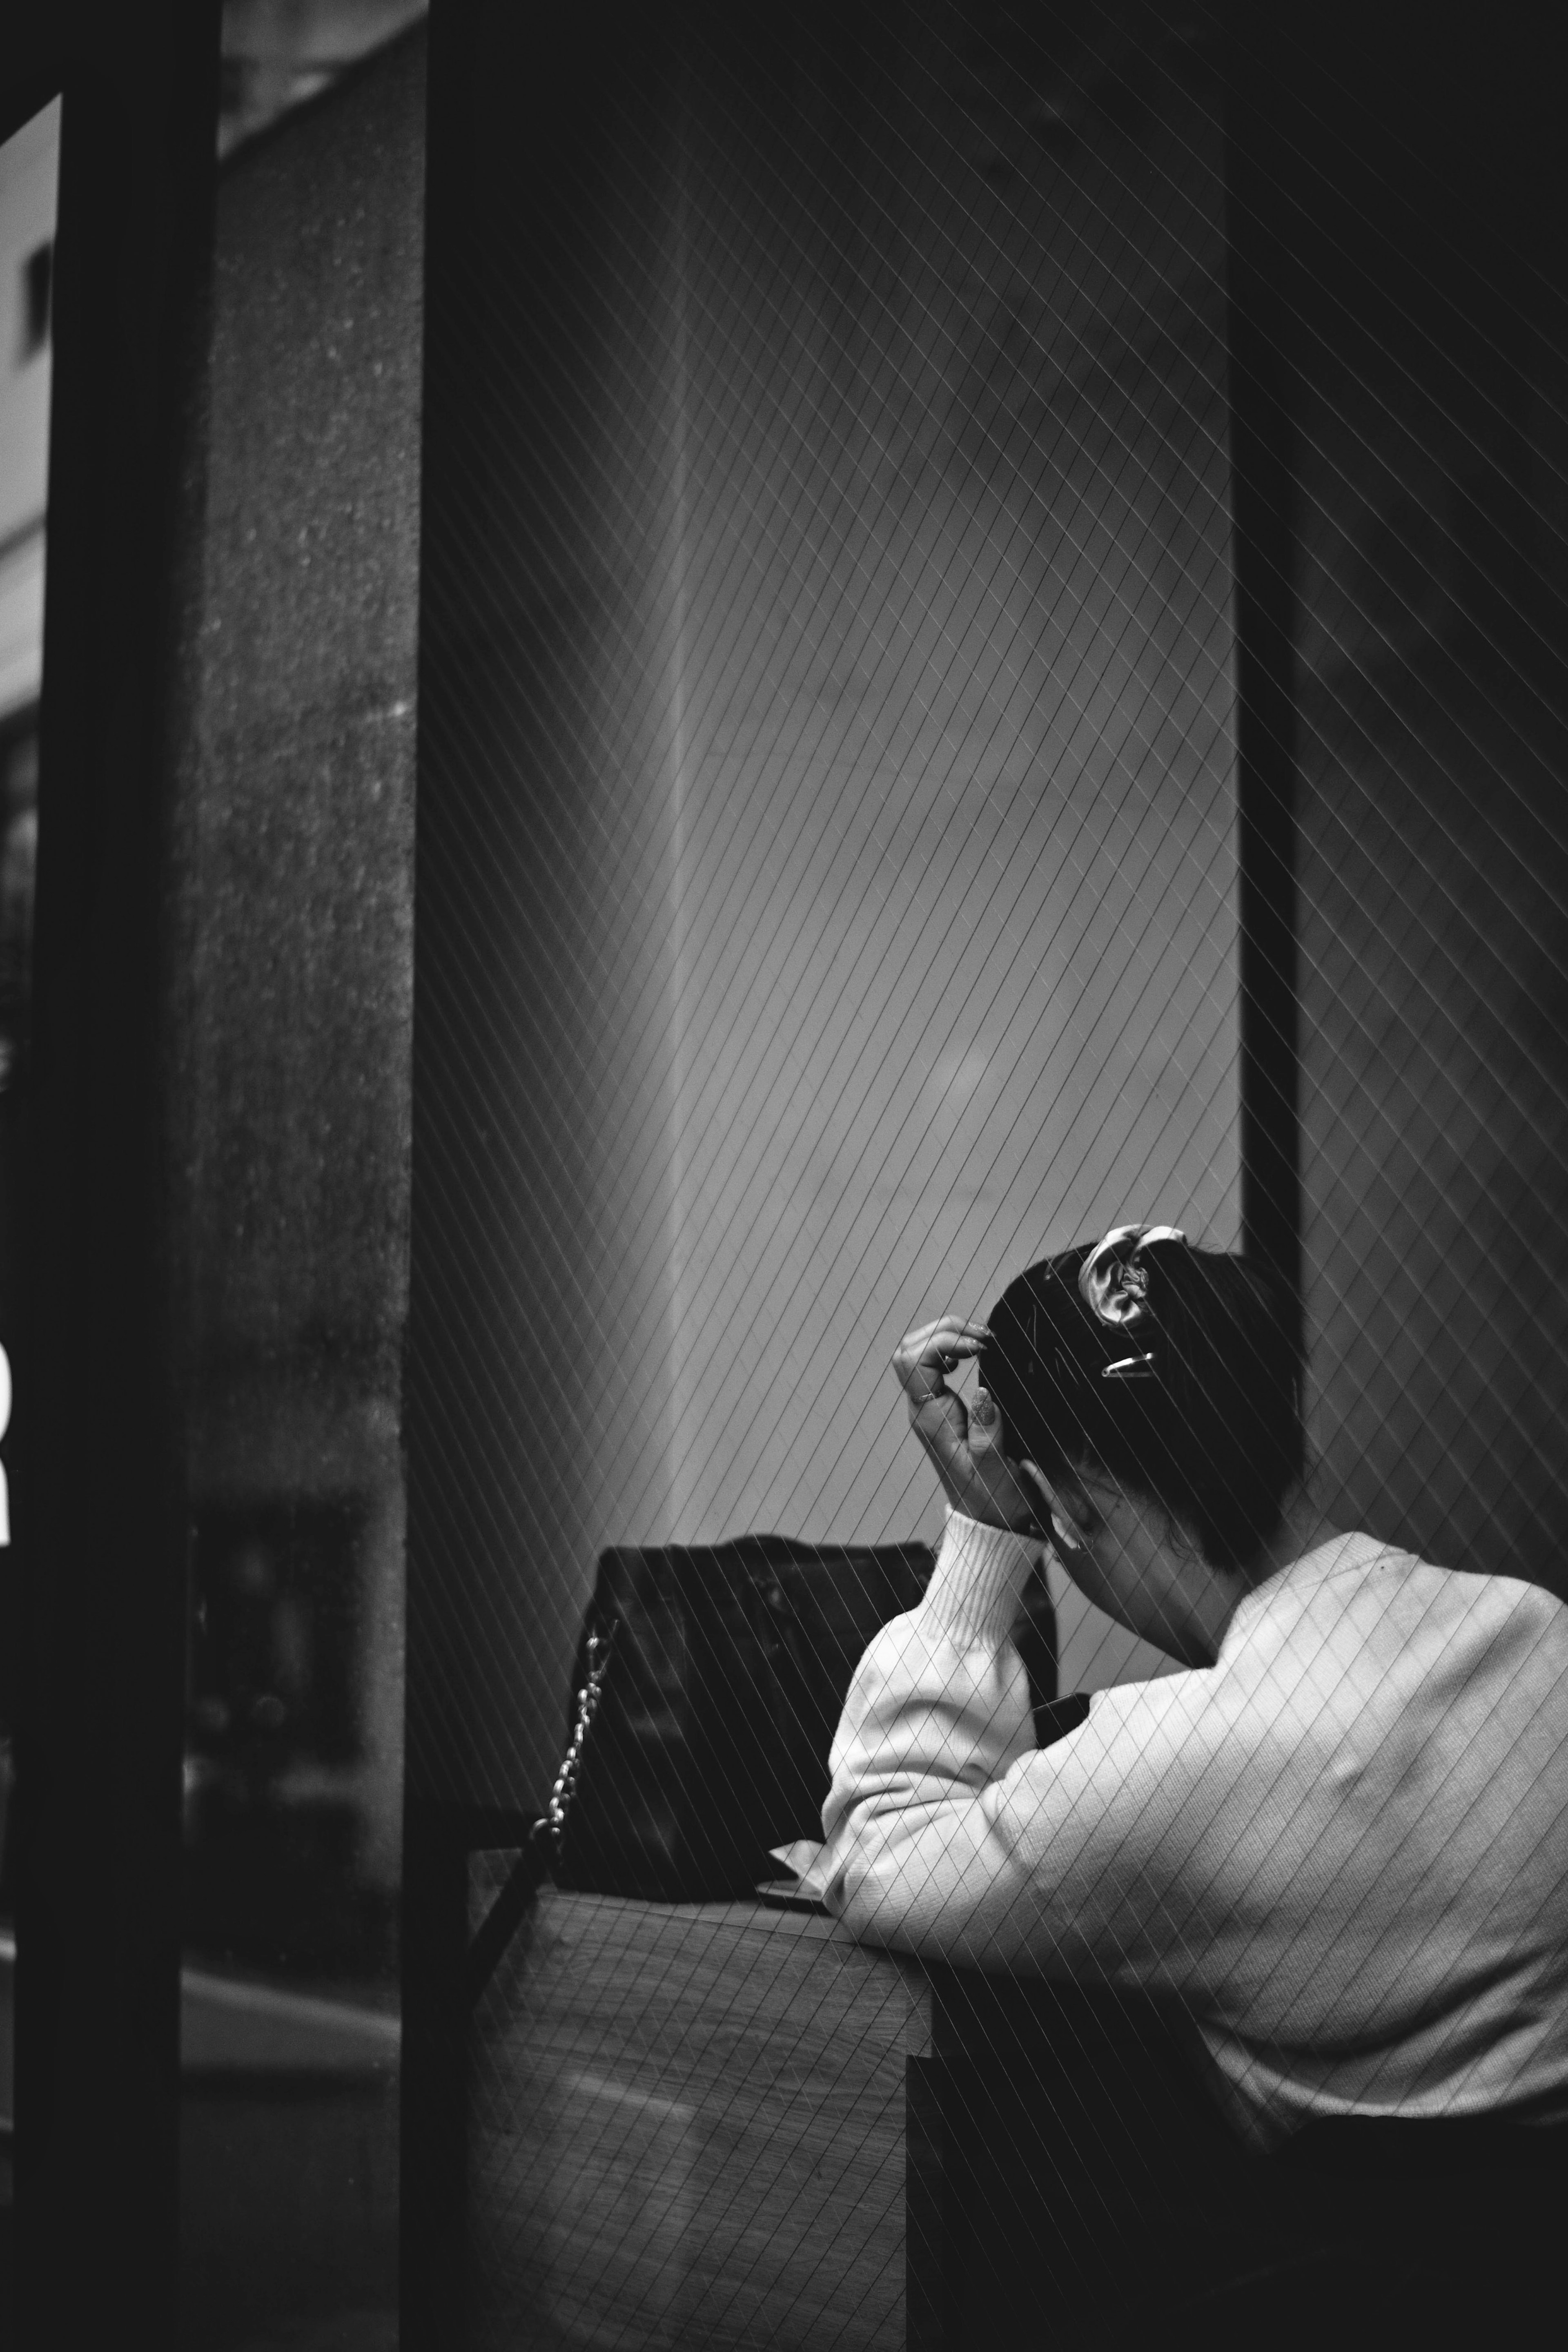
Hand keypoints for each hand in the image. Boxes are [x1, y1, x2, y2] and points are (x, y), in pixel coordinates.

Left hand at [892, 1316, 1045, 1533]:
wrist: (991, 1523)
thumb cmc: (996, 1503)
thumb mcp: (998, 1474)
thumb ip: (988, 1437)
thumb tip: (983, 1395)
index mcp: (931, 1420)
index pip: (914, 1360)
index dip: (945, 1341)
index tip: (983, 1346)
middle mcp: (924, 1410)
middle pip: (909, 1348)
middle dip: (944, 1330)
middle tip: (985, 1337)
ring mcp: (931, 1407)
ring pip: (919, 1353)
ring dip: (948, 1336)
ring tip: (984, 1341)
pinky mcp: (943, 1408)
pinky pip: (933, 1365)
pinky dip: (953, 1349)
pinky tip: (976, 1354)